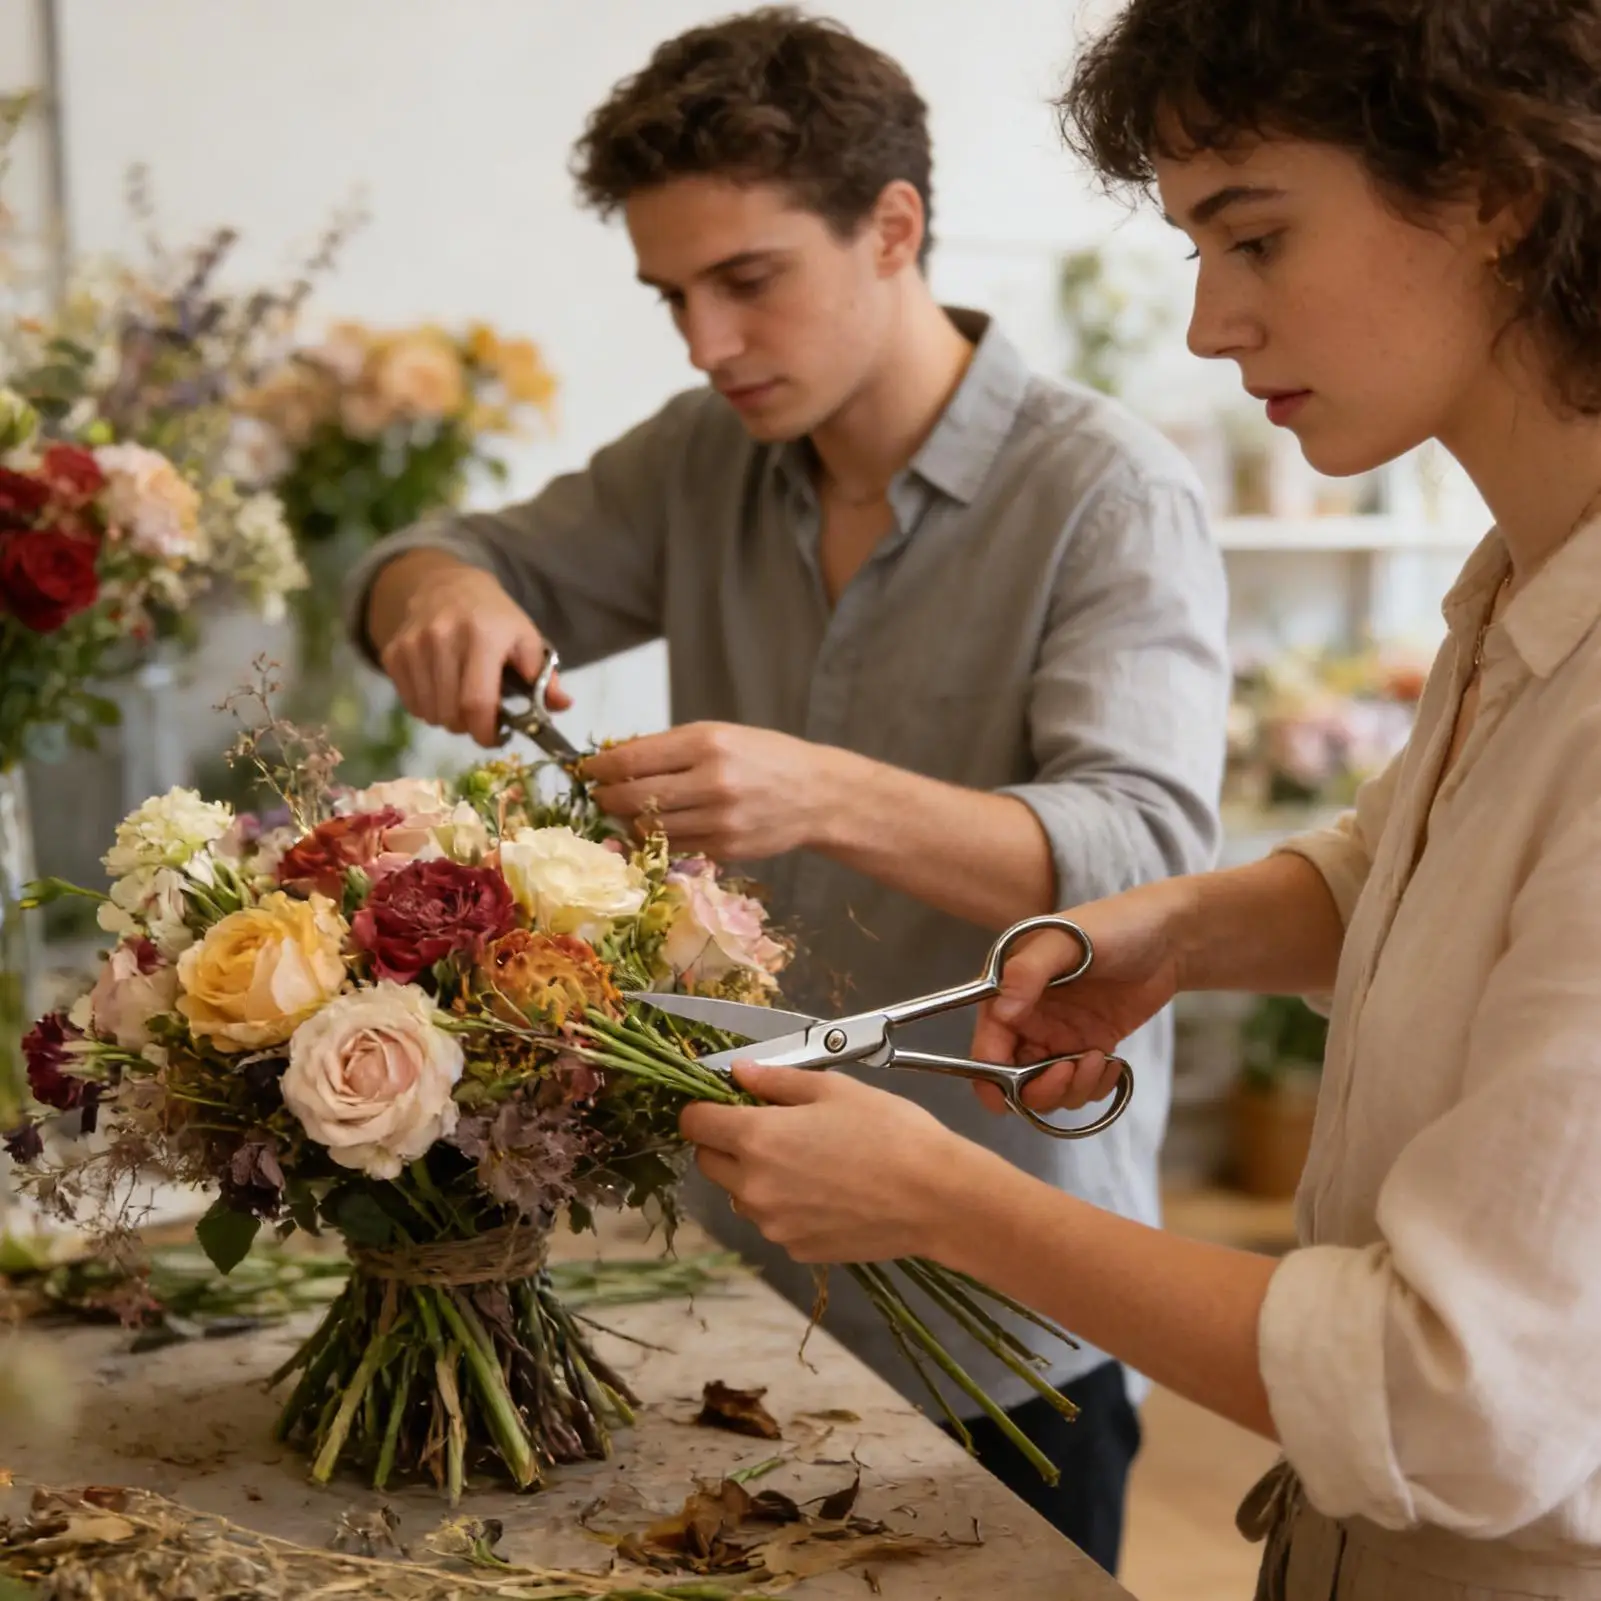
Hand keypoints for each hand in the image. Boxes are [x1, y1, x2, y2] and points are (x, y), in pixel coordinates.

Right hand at [373, 554, 570, 745]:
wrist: (445, 584)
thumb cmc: (494, 617)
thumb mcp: (526, 639)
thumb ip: (543, 677)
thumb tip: (562, 706)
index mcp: (482, 637)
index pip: (476, 702)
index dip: (486, 731)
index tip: (496, 738)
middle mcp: (442, 638)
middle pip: (450, 714)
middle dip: (469, 727)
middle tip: (481, 718)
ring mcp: (413, 645)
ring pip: (429, 713)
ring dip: (448, 719)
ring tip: (461, 702)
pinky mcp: (393, 652)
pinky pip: (409, 703)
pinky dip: (427, 708)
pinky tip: (442, 691)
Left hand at [582, 723, 828, 858]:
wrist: (817, 795)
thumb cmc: (766, 758)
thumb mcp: (721, 735)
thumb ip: (670, 748)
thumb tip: (617, 760)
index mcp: (708, 743)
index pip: (633, 759)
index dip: (601, 768)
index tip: (588, 770)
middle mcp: (712, 782)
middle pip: (634, 798)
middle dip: (608, 798)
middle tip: (601, 796)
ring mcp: (719, 821)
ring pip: (649, 829)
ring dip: (629, 823)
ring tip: (627, 813)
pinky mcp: (724, 849)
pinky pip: (674, 848)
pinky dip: (657, 840)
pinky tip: (656, 828)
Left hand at [681, 1065, 976, 1262]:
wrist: (936, 1198)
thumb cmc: (889, 1132)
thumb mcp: (834, 1090)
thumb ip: (777, 1081)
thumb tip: (739, 1073)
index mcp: (756, 1138)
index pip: (695, 1124)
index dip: (704, 1109)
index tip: (725, 1103)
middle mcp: (753, 1187)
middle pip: (708, 1163)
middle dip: (725, 1143)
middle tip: (769, 1129)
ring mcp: (773, 1226)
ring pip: (740, 1196)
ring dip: (754, 1178)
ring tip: (806, 1163)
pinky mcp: (796, 1251)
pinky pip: (774, 1224)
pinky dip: (786, 1208)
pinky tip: (827, 1194)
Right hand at [971, 881, 1188, 1115]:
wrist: (1169, 937)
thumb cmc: (1113, 926)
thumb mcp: (1065, 940)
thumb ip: (1027, 972)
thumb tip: (1001, 1014)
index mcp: (1008, 990)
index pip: (986, 1044)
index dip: (989, 1077)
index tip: (1009, 1098)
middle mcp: (1027, 1018)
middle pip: (1012, 1079)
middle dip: (1039, 1089)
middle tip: (1069, 1072)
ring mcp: (1058, 1036)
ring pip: (1047, 1090)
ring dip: (1071, 1089)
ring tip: (1100, 1060)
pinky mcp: (1088, 1047)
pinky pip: (1079, 1086)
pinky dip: (1094, 1087)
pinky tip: (1113, 1063)